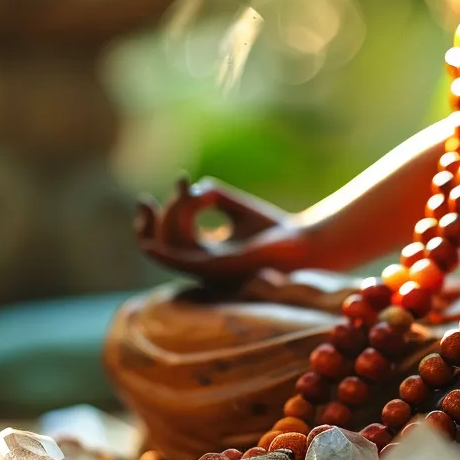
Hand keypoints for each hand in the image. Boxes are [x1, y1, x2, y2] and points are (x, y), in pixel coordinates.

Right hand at [134, 174, 303, 284]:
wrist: (304, 244)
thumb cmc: (275, 230)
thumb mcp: (235, 206)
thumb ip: (210, 196)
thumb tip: (192, 189)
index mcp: (203, 256)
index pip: (164, 241)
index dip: (155, 218)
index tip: (163, 190)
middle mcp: (200, 267)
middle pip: (160, 242)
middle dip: (157, 216)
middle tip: (169, 192)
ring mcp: (207, 270)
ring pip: (168, 243)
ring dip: (175, 211)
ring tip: (197, 192)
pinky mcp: (217, 268)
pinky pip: (181, 255)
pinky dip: (172, 232)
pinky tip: (174, 210)